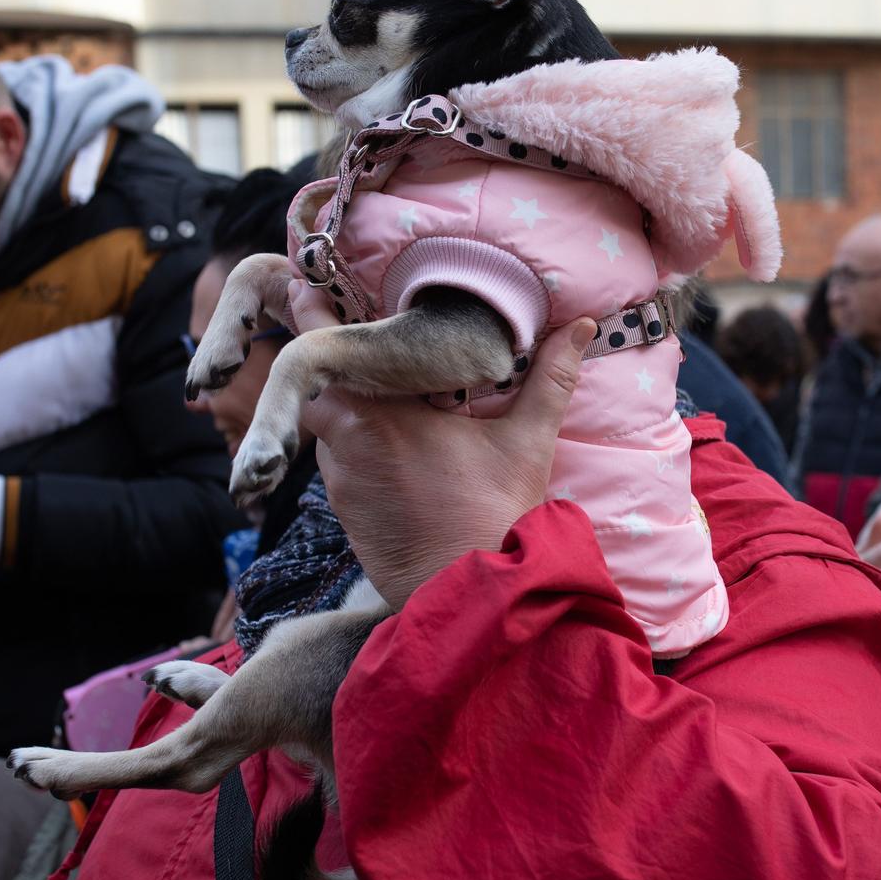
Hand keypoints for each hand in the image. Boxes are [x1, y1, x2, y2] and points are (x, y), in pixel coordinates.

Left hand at [304, 317, 596, 609]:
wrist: (469, 594)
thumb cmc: (496, 514)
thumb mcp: (527, 441)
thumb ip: (549, 377)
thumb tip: (578, 325)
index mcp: (381, 412)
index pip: (327, 349)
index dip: (312, 316)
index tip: (301, 285)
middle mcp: (347, 442)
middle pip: (317, 389)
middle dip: (333, 370)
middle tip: (352, 347)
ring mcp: (340, 481)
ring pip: (328, 430)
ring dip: (347, 414)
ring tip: (379, 400)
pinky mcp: (343, 514)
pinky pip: (339, 466)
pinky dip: (355, 452)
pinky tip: (388, 451)